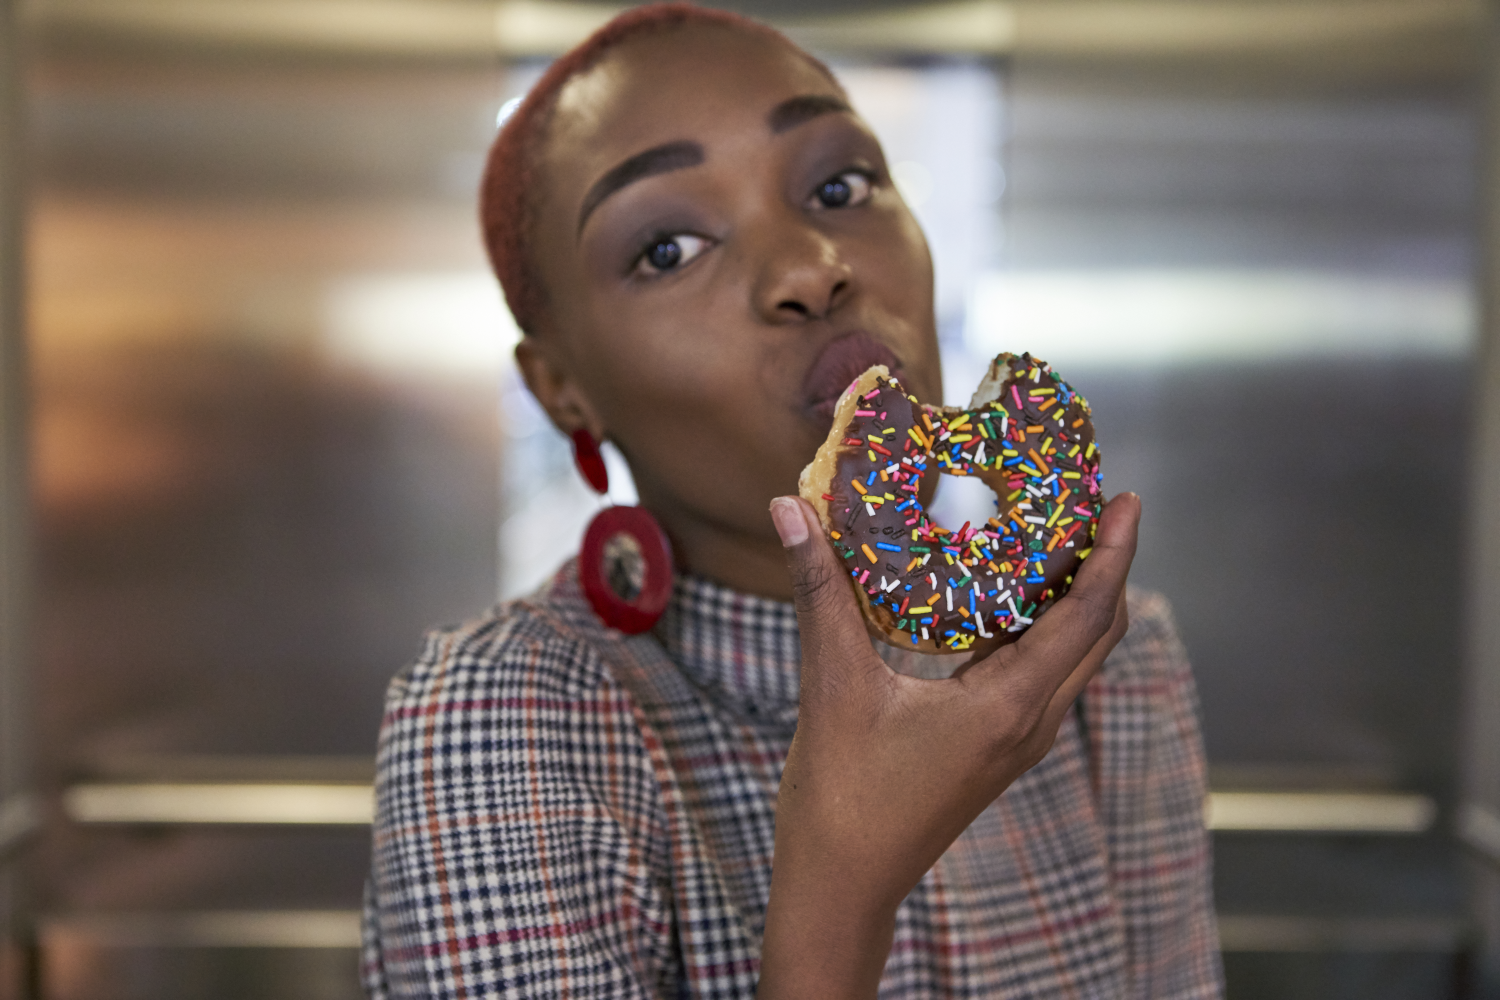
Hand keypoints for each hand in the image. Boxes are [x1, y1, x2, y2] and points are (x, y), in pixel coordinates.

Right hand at [755, 493, 1139, 999]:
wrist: (842, 883)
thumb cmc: (842, 796)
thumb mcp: (832, 683)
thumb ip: (819, 592)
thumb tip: (789, 507)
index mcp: (1008, 705)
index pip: (1087, 614)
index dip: (1113, 553)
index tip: (1127, 499)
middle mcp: (1029, 722)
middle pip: (1097, 632)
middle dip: (1106, 566)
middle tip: (1093, 504)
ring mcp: (1017, 740)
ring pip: (1073, 656)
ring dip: (1078, 597)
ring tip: (1056, 538)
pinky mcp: (996, 748)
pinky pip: (1040, 675)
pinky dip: (1041, 629)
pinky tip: (1002, 598)